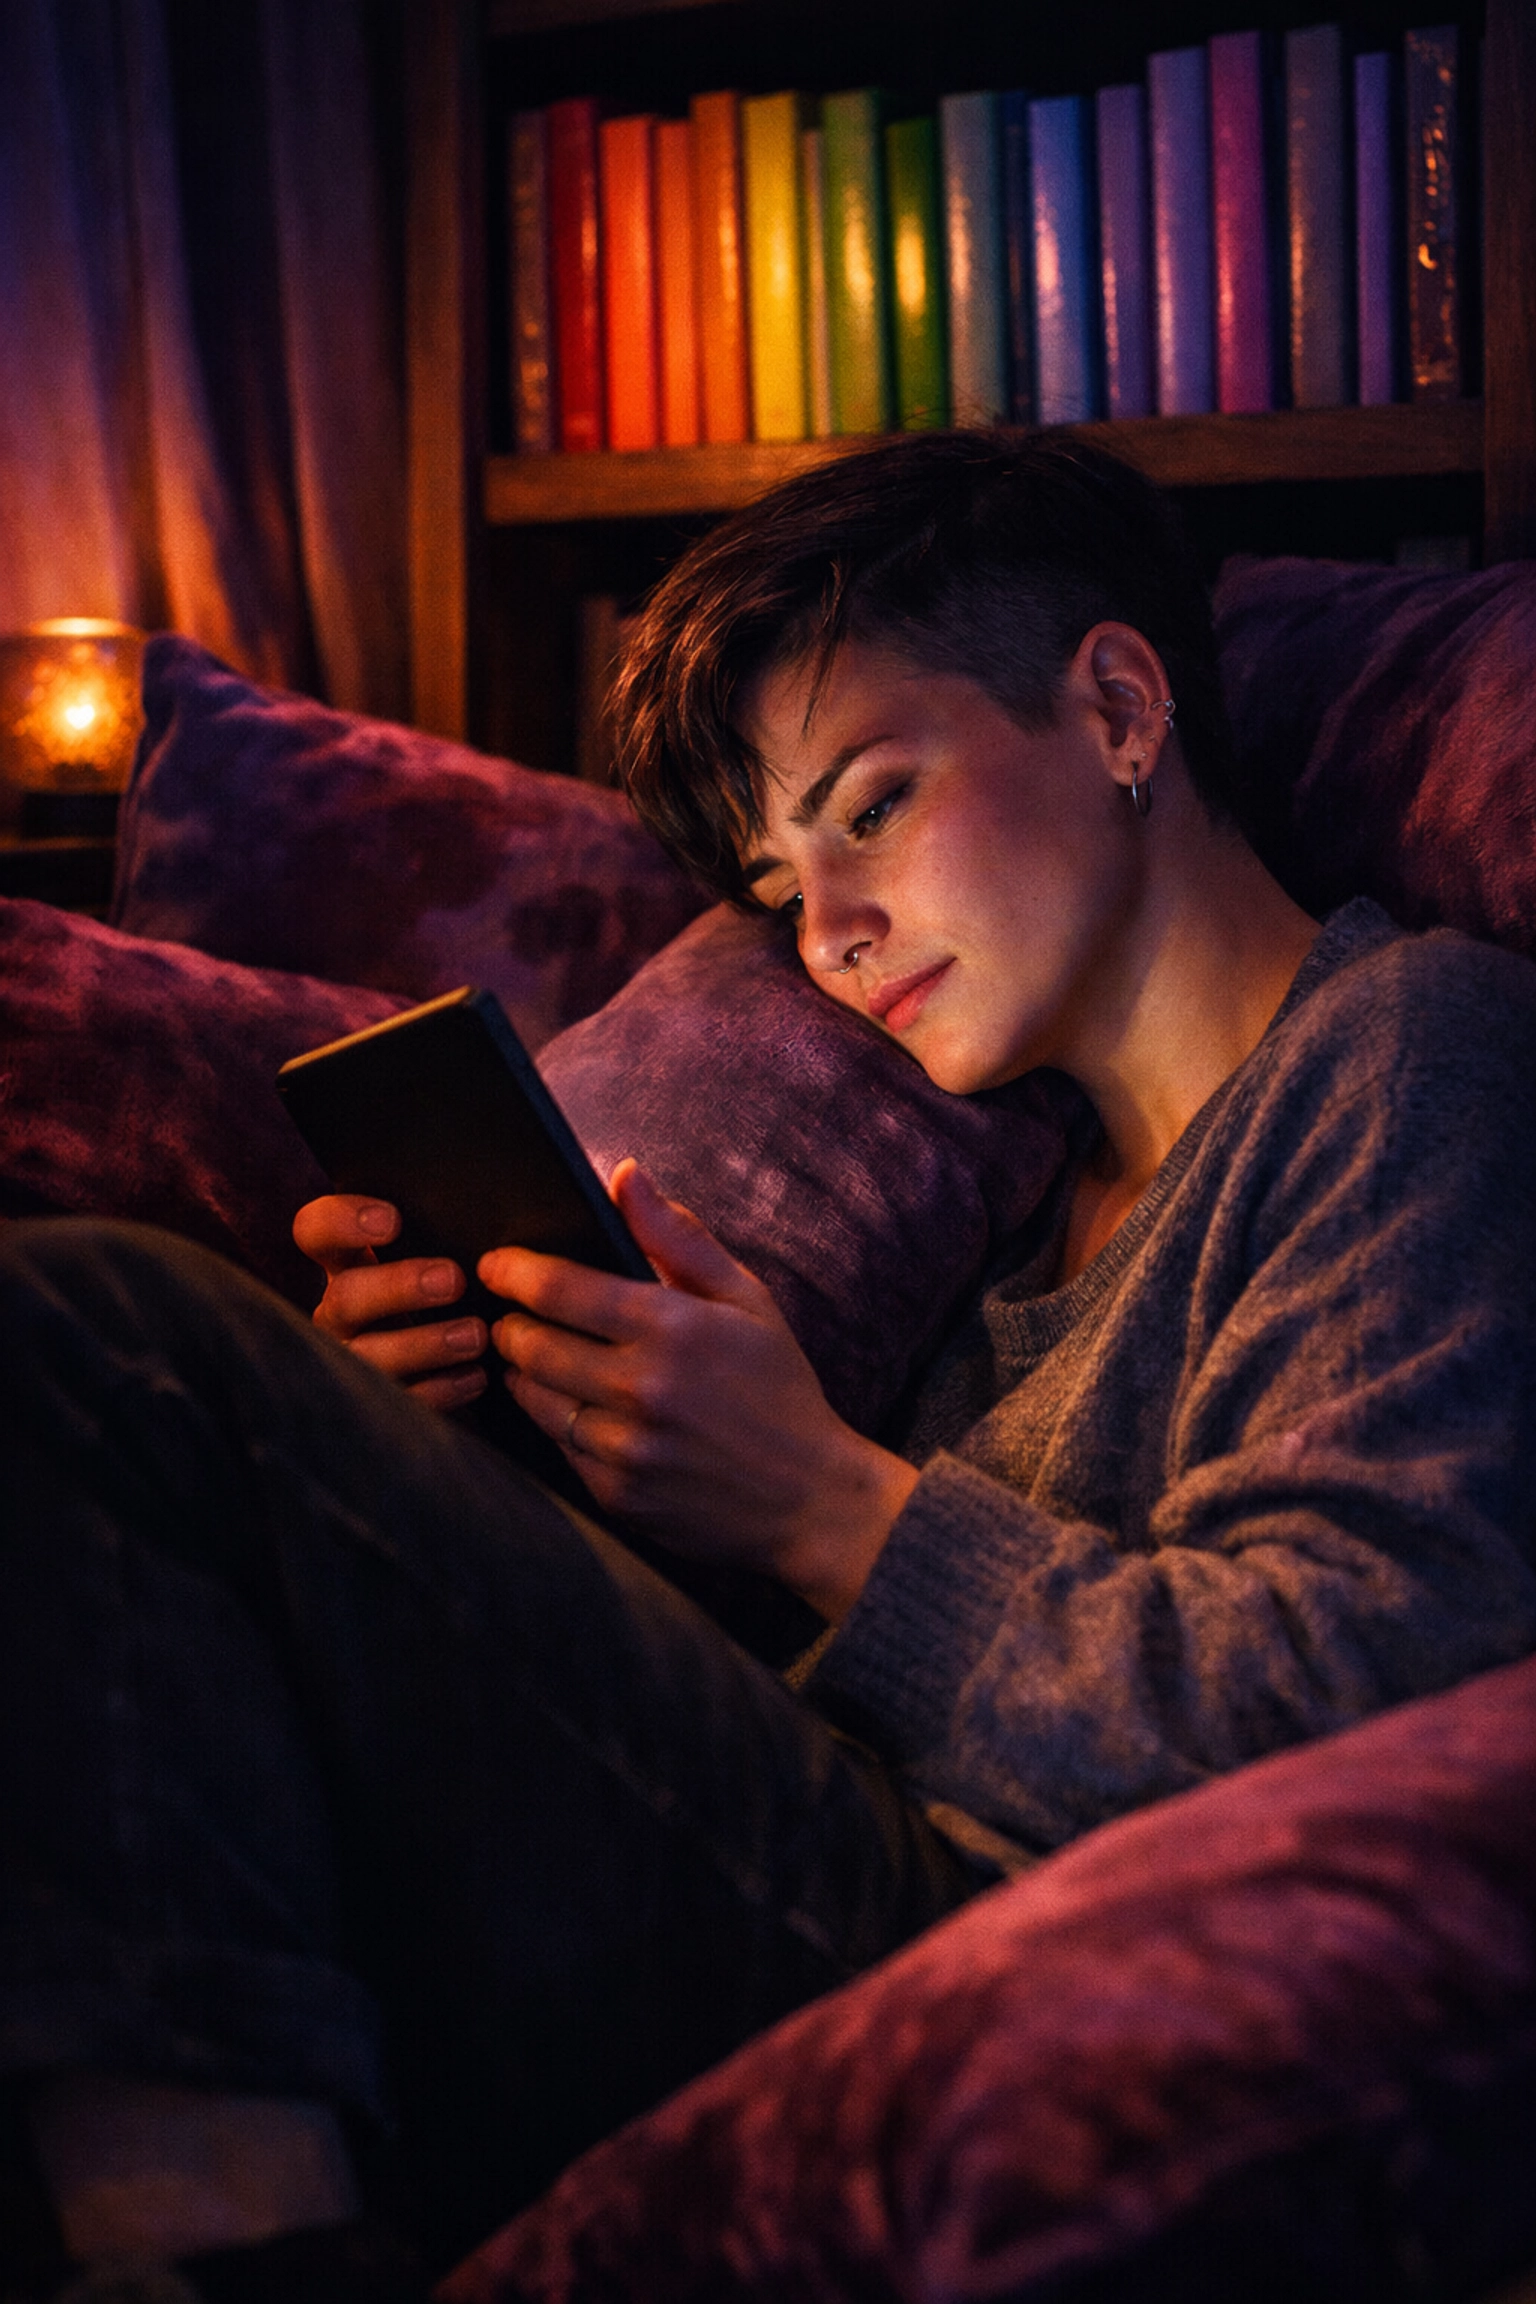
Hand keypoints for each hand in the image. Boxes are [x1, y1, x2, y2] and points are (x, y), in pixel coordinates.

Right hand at [293, 1193, 488, 1410]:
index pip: (314, 1231)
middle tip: (452, 1279)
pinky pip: (400, 1400)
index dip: (340, 1222)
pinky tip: (476, 1376)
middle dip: (398, 1287)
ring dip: (425, 1343)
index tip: (392, 1221)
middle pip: (344, 1296)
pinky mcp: (376, 1404)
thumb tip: (487, 1220)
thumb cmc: (442, 1294)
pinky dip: (440, 1389)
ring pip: (368, 1355)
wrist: (445, 1368)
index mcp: (345, 1265)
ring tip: (476, 1335)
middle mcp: (339, 1313)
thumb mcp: (431, 1258)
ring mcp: (351, 1360)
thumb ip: (437, 1235)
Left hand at [483, 1160, 918, 1622]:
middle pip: (532, 1343)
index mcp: (675, 1327)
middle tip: (510, 1315)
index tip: (495, 1263)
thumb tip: (624, 1175)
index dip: (513, 1270)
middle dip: (510, 1323)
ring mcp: (626, 1446)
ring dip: (523, 1372)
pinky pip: (557, 1445)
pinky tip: (574, 1407)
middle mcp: (643, 1387)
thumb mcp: (748, 1299)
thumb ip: (678, 1237)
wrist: (809, 1498)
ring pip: (534, 1397)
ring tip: (533, 1357)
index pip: (561, 1287)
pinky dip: (555, 1420)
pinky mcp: (616, 1493)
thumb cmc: (779, 1388)